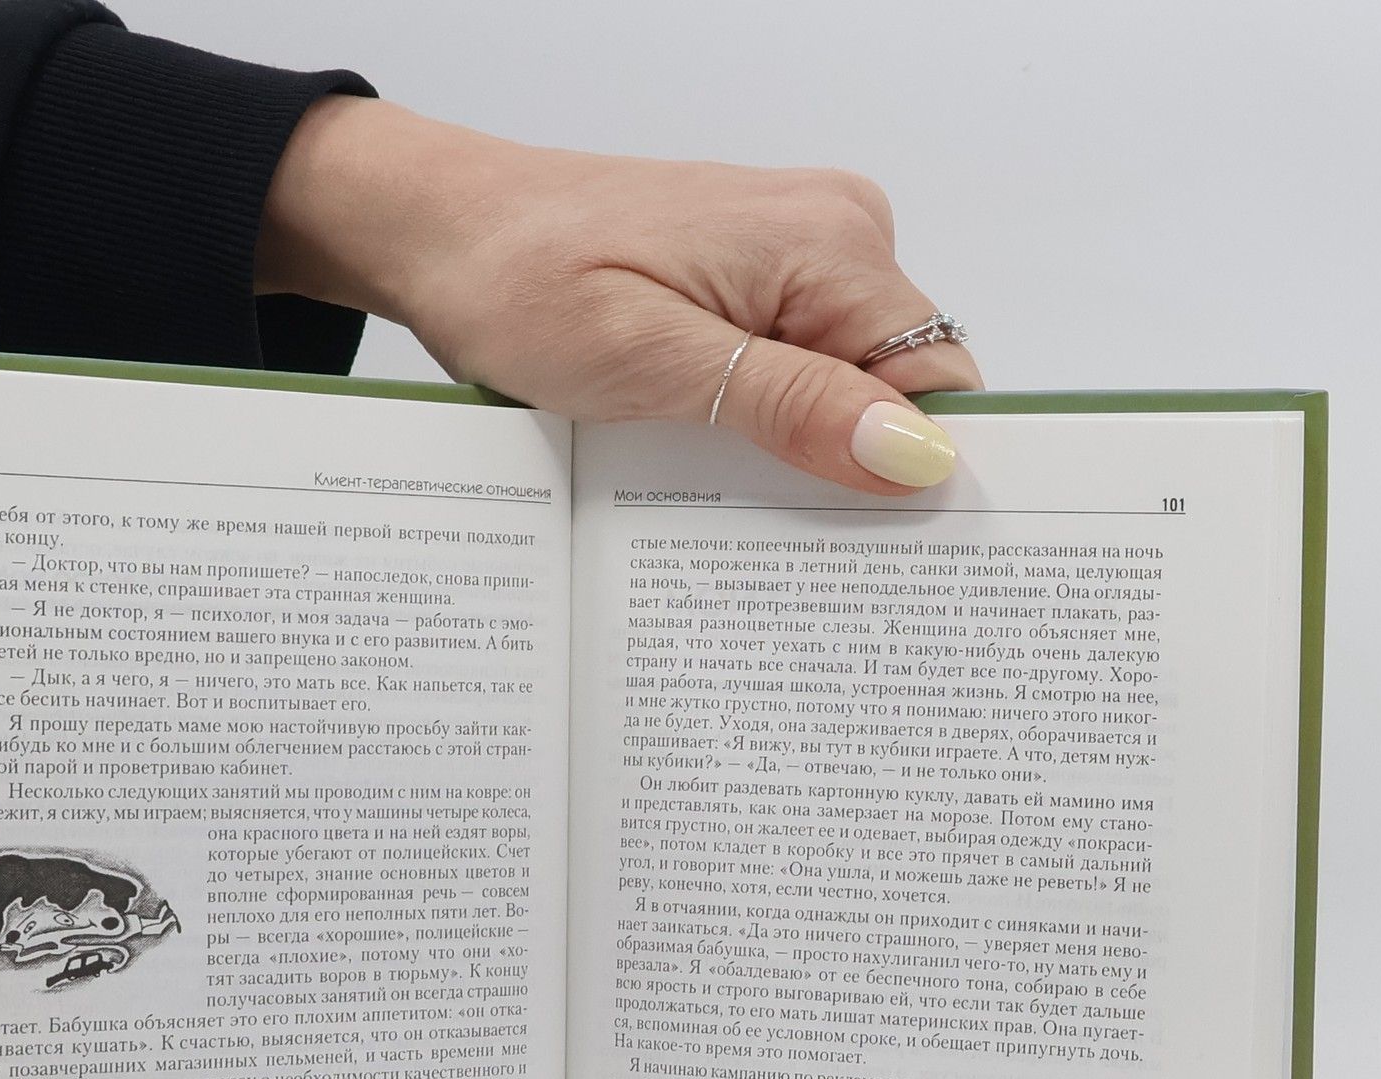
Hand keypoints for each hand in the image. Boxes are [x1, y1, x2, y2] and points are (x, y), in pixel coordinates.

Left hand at [260, 99, 982, 491]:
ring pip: (850, 384)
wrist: (440, 229)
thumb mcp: (650, 360)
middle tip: (780, 538)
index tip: (877, 548)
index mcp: (827, 242)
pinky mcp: (758, 275)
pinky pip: (802, 363)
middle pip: (900, 387)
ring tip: (726, 490)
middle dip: (854, 468)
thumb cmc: (519, 281)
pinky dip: (770, 419)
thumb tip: (913, 454)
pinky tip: (713, 452)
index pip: (939, 381)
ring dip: (803, 449)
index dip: (916, 470)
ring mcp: (797, 250)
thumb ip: (788, 404)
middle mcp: (834, 231)